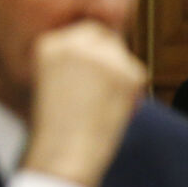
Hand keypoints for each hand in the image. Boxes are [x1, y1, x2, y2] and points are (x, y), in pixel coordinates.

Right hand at [23, 21, 145, 186]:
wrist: (64, 154)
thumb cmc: (55, 128)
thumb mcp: (52, 81)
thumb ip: (74, 62)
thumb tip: (108, 49)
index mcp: (49, 43)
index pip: (82, 32)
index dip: (92, 53)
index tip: (91, 75)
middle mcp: (74, 43)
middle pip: (106, 37)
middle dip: (110, 57)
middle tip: (106, 88)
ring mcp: (103, 56)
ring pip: (124, 56)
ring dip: (121, 76)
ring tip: (102, 107)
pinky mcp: (128, 72)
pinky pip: (137, 74)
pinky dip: (132, 93)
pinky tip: (114, 112)